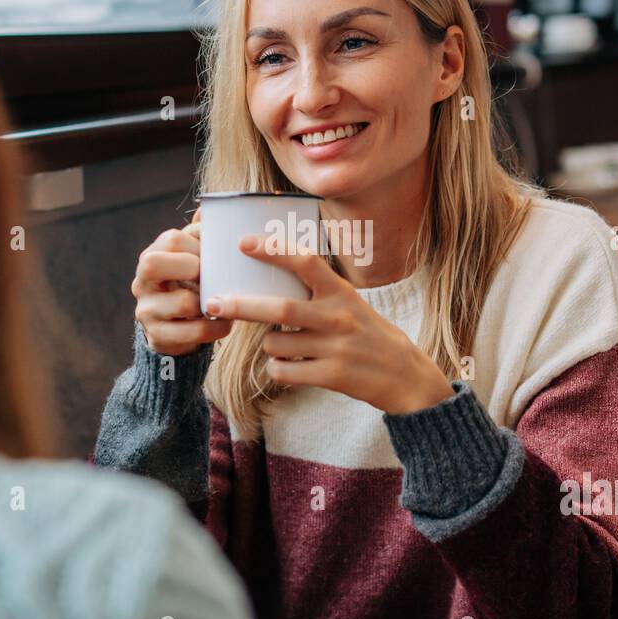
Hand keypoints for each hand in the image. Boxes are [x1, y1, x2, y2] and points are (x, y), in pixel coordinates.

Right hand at [132, 208, 232, 356]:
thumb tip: (208, 209)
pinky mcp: (158, 337)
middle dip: (192, 267)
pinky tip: (226, 323)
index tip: (217, 254)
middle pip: (153, 263)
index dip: (199, 243)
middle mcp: (141, 282)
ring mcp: (146, 311)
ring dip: (212, 301)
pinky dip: (216, 328)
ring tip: (227, 301)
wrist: (174, 330)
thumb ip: (198, 236)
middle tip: (213, 275)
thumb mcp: (190, 259)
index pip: (171, 238)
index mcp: (151, 257)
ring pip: (182, 302)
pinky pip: (194, 332)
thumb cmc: (187, 286)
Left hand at [204, 235, 456, 414]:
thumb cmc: (367, 334)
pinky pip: (283, 371)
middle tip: (212, 302)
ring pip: (276, 344)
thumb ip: (316, 291)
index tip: (243, 242)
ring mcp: (335, 347)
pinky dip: (278, 369)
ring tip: (286, 346)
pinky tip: (293, 367)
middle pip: (280, 308)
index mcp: (341, 292)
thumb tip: (268, 276)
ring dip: (269, 345)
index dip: (273, 250)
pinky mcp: (332, 376)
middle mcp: (338, 316)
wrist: (404, 375)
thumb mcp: (349, 303)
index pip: (305, 261)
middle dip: (241, 305)